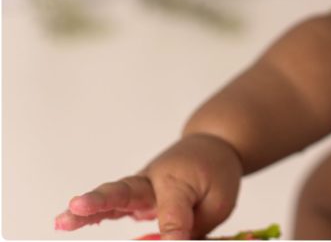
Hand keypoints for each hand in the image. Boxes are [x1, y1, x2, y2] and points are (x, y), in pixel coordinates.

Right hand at [54, 133, 243, 239]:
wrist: (211, 147)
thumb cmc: (214, 173)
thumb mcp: (218, 199)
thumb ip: (194, 225)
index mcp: (179, 180)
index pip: (172, 214)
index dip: (175, 233)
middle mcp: (153, 181)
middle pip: (126, 191)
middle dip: (101, 201)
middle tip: (76, 206)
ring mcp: (140, 188)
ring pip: (112, 197)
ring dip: (86, 209)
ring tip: (61, 221)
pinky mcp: (133, 197)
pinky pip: (111, 205)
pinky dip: (90, 215)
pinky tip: (65, 223)